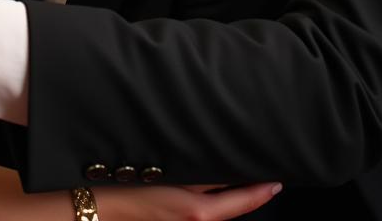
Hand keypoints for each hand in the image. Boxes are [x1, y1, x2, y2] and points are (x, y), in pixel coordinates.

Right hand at [94, 182, 280, 219]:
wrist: (104, 207)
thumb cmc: (131, 188)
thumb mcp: (171, 175)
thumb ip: (200, 174)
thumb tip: (222, 167)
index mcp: (200, 212)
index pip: (242, 202)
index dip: (261, 192)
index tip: (277, 182)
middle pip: (232, 209)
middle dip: (246, 194)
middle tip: (260, 175)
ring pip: (218, 213)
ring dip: (229, 199)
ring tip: (239, 179)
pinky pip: (204, 214)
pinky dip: (213, 203)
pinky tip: (210, 189)